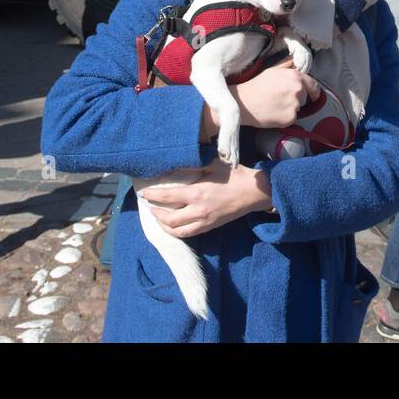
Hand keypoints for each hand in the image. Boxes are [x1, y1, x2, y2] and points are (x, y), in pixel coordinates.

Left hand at [144, 160, 271, 238]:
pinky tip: (173, 225)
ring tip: (158, 217)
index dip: (152, 196)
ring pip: (177, 231)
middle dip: (155, 213)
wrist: (255, 192)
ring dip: (164, 225)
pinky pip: (189, 234)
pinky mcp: (211, 226)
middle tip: (149, 205)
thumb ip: (192, 166)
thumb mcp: (213, 164)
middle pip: (169, 220)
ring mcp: (205, 221)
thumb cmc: (234, 175)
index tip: (143, 193)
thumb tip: (174, 166)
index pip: (167, 197)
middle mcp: (198, 211)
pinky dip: (177, 231)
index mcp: (197, 193)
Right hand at [230, 58, 321, 128]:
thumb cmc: (257, 85)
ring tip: (276, 104)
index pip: (313, 85)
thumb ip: (289, 65)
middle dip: (298, 98)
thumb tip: (298, 61)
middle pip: (306, 97)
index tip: (312, 94)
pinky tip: (274, 112)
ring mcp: (295, 105)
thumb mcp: (273, 69)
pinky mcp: (290, 118)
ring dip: (292, 108)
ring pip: (300, 108)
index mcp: (296, 76)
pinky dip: (286, 117)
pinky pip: (293, 118)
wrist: (244, 103)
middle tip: (281, 98)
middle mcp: (298, 90)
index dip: (312, 90)